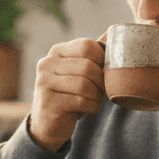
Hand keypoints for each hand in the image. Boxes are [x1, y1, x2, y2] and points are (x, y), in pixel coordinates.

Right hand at [28, 33, 106, 151]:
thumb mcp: (76, 71)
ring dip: (97, 96)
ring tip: (95, 100)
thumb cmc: (69, 93)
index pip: (87, 46)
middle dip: (101, 81)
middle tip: (102, 91)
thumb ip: (91, 55)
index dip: (102, 59)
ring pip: (84, 85)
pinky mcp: (49, 103)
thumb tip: (114, 34)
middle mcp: (46, 64)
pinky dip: (92, 107)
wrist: (47, 123)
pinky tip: (89, 108)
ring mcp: (44, 83)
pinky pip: (81, 102)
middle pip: (87, 67)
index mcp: (56, 52)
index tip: (103, 72)